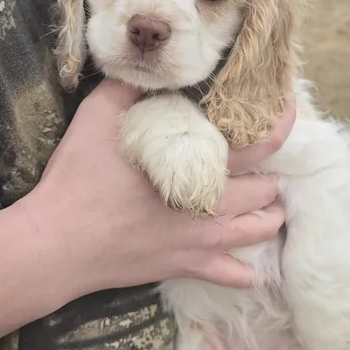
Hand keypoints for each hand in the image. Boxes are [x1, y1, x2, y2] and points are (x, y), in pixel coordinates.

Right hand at [25, 80, 295, 300]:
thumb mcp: (98, 115)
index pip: (260, 144)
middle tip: (264, 167)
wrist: (59, 241)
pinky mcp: (186, 267)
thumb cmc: (78, 176)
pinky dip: (247, 271)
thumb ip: (129, 89)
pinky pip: (234, 277)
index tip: (290, 112)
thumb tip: (147, 72)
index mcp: (197, 162)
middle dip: (271, 176)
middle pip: (267, 190)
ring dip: (269, 217)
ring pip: (261, 231)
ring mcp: (202, 239)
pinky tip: (250, 266)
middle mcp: (211, 203)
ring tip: (265, 207)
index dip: (282, 126)